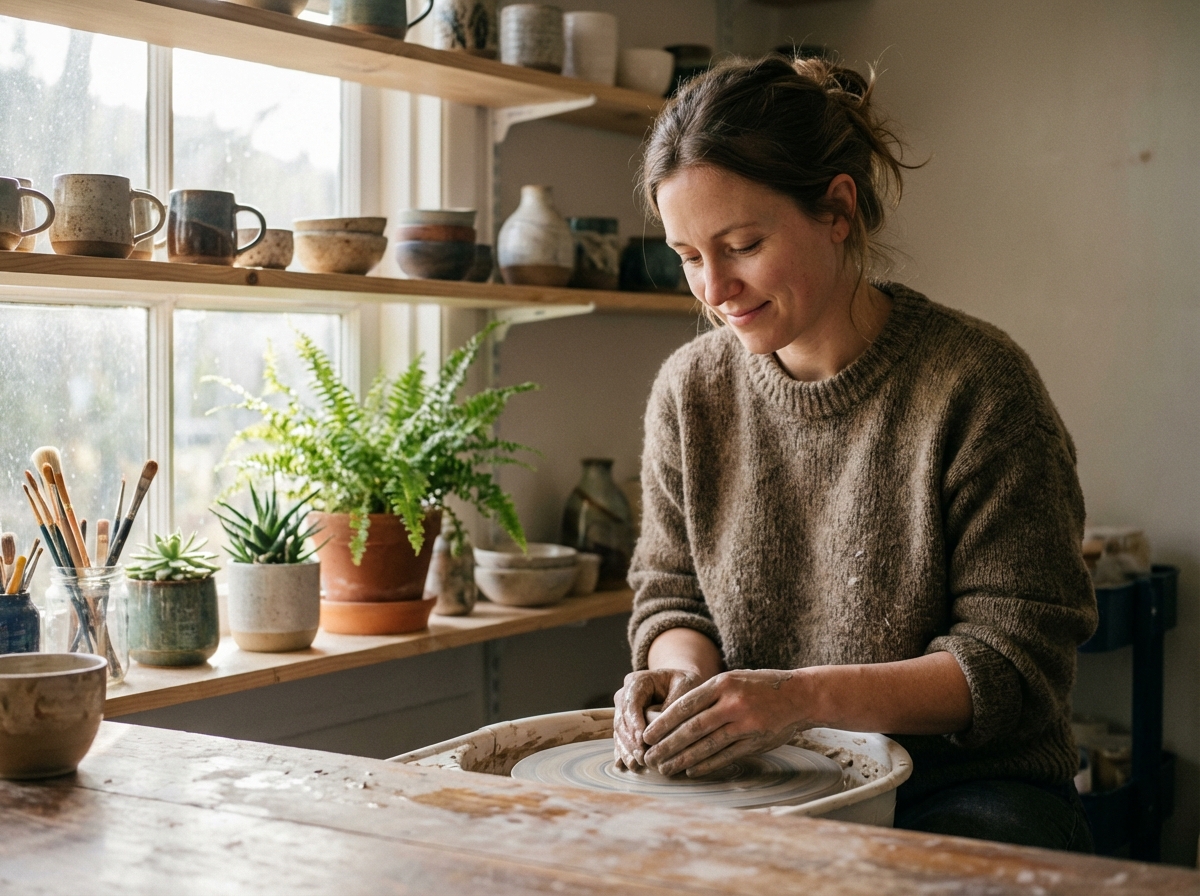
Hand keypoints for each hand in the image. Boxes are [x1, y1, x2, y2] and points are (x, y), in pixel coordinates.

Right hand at [612, 668, 705, 768]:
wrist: (680, 685)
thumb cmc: (685, 684)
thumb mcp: (685, 687)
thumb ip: (674, 704)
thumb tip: (663, 729)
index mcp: (638, 682)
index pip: (631, 702)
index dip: (635, 721)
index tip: (642, 740)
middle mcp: (626, 695)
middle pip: (623, 719)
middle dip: (631, 740)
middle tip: (642, 757)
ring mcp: (624, 711)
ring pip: (620, 732)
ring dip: (627, 749)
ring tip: (637, 764)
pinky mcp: (626, 726)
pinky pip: (621, 740)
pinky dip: (625, 753)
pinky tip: (628, 766)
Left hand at [641, 669, 811, 776]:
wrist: (800, 695)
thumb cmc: (760, 687)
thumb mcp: (733, 680)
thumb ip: (708, 694)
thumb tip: (673, 714)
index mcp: (722, 683)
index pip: (685, 705)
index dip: (663, 723)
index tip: (647, 735)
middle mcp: (732, 703)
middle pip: (692, 728)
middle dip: (667, 745)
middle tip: (649, 757)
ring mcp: (745, 724)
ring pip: (707, 745)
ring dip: (683, 759)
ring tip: (666, 768)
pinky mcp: (755, 741)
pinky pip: (725, 756)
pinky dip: (706, 765)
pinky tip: (691, 771)